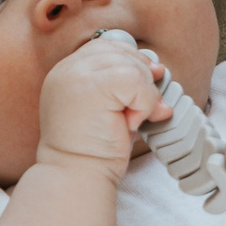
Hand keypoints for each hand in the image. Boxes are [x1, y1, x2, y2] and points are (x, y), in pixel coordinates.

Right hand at [35, 35, 167, 179]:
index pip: (108, 48)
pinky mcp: (90, 86)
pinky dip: (143, 103)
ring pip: (132, 65)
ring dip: (142, 95)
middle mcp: (67, 69)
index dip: (131, 65)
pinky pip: (136, 79)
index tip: (137, 95)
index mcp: (67, 72)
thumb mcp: (110, 108)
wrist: (77, 177)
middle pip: (122, 51)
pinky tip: (129, 123)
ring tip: (128, 121)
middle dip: (140, 81)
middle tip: (134, 114)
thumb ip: (126, 83)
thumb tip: (158, 68)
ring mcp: (75, 75)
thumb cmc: (94, 150)